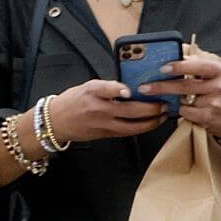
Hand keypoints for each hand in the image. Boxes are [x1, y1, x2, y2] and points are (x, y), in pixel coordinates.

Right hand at [47, 79, 166, 143]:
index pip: (106, 89)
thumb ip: (108, 86)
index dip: (119, 89)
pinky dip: (141, 128)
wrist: (56, 122)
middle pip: (129, 111)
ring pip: (132, 126)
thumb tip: (130, 88)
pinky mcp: (105, 135)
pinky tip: (150, 123)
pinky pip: (127, 132)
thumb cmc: (72, 102)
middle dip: (150, 109)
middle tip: (164, 103)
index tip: (130, 90)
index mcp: (93, 93)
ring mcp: (103, 125)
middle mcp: (99, 110)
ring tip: (162, 116)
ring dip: (150, 122)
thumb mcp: (87, 86)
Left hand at [141, 49, 220, 144]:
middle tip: (146, 87)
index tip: (162, 68)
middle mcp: (219, 84)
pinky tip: (183, 110)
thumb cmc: (219, 94)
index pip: (196, 65)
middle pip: (185, 84)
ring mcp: (215, 101)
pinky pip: (187, 112)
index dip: (178, 66)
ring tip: (165, 99)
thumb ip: (196, 67)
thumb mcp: (213, 76)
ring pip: (183, 100)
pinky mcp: (210, 116)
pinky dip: (181, 111)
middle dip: (162, 86)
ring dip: (171, 100)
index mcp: (218, 70)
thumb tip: (171, 60)